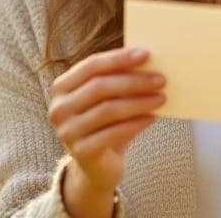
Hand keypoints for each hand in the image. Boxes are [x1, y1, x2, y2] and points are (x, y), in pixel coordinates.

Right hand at [47, 47, 165, 215]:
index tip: (146, 55)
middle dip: (133, 81)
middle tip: (160, 79)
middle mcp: (59, 108)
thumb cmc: (106, 123)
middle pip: (99, 87)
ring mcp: (67, 131)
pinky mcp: (81, 152)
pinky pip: (113, 133)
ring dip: (139, 102)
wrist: (97, 165)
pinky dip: (136, 124)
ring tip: (161, 98)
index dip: (118, 59)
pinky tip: (152, 118)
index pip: (91, 66)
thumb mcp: (107, 98)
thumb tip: (147, 60)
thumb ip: (118, 78)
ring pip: (108, 110)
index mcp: (62, 87)